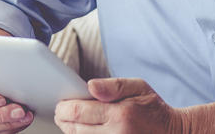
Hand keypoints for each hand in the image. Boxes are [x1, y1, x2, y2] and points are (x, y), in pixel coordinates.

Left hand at [54, 78, 185, 132]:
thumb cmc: (154, 109)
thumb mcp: (138, 87)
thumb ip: (113, 85)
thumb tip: (89, 86)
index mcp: (120, 115)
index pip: (80, 111)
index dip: (65, 108)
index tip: (59, 104)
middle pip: (77, 130)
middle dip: (64, 120)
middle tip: (60, 113)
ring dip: (71, 132)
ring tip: (67, 122)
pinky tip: (82, 132)